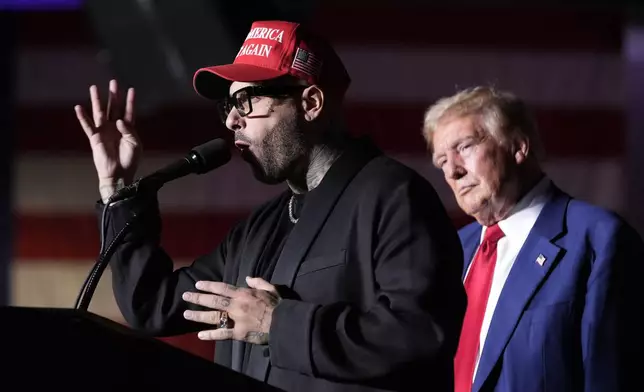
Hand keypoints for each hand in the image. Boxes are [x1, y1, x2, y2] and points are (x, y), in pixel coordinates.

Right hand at [75, 79, 140, 201]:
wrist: (119, 173)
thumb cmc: (129, 160)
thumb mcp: (135, 144)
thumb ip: (129, 130)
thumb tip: (119, 120)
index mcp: (127, 128)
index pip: (129, 111)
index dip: (130, 101)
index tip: (131, 89)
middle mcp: (115, 127)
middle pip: (113, 108)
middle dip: (113, 95)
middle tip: (113, 82)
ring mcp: (104, 131)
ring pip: (100, 112)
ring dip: (97, 100)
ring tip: (94, 87)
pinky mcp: (95, 138)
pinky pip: (87, 126)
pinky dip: (82, 117)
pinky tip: (78, 107)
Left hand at [182, 277, 280, 344]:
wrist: (283, 322)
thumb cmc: (278, 305)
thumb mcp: (270, 288)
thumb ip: (258, 282)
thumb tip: (248, 278)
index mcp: (243, 294)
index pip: (221, 288)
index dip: (208, 285)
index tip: (197, 284)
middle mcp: (236, 305)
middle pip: (213, 301)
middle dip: (198, 298)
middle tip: (185, 296)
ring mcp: (236, 320)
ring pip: (213, 317)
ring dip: (198, 315)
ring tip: (186, 314)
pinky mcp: (238, 333)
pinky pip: (222, 334)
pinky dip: (210, 335)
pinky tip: (200, 335)